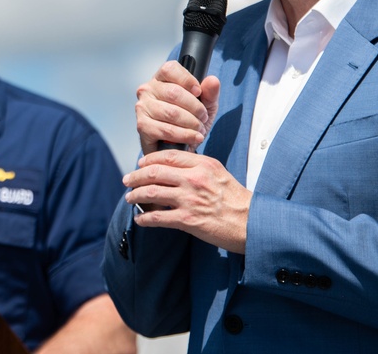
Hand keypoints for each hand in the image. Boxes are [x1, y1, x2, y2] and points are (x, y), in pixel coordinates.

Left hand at [123, 149, 250, 253]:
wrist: (250, 222)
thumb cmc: (235, 199)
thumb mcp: (218, 173)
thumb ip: (197, 166)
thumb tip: (175, 166)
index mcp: (202, 164)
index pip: (168, 156)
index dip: (149, 159)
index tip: (140, 164)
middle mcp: (193, 179)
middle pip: (154, 172)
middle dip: (135, 176)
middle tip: (127, 180)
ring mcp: (189, 199)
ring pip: (151, 193)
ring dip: (135, 196)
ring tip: (129, 198)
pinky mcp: (187, 220)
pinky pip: (157, 218)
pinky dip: (144, 218)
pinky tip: (140, 219)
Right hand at [134, 60, 220, 155]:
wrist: (178, 145)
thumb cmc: (188, 119)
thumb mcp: (205, 104)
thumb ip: (210, 92)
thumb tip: (212, 80)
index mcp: (161, 78)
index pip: (170, 69)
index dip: (187, 80)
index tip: (199, 92)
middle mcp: (148, 89)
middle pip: (173, 92)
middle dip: (195, 108)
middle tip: (204, 117)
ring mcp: (142, 107)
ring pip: (171, 113)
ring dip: (191, 123)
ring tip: (200, 129)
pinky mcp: (142, 126)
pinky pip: (166, 130)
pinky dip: (185, 135)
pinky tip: (194, 137)